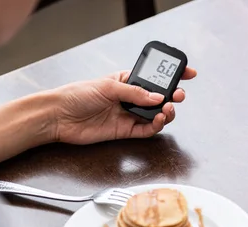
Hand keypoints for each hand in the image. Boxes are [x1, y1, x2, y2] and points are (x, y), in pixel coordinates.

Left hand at [51, 68, 196, 144]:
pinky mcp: (124, 131)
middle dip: (172, 96)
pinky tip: (158, 121)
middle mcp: (129, 98)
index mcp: (126, 81)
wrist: (59, 117)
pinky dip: (155, 127)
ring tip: (167, 110)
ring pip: (155, 115)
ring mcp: (127, 115)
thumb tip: (157, 96)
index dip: (171, 75)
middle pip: (158, 98)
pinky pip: (145, 130)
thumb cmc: (77, 95)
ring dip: (165, 113)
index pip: (153, 77)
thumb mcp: (108, 86)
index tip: (188, 73)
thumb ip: (135, 93)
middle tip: (178, 96)